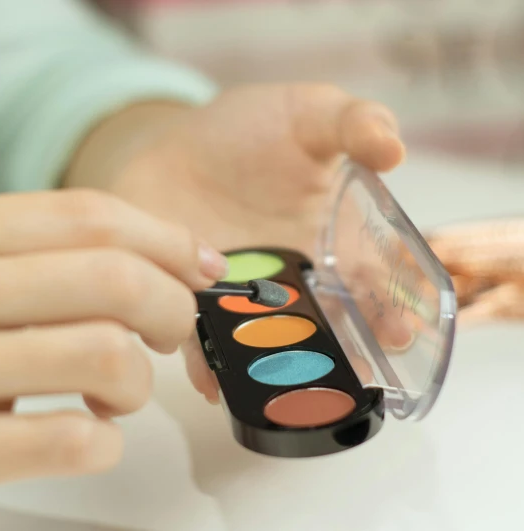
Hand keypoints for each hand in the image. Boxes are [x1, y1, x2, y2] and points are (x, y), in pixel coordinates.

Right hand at [0, 190, 225, 530]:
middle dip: (173, 305)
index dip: (165, 239)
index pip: (88, 214)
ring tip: (117, 391)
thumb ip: (9, 254)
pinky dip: (104, 440)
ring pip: (105, 353)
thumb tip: (126, 263)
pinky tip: (84, 435)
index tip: (196, 266)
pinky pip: (70, 438)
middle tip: (173, 331)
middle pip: (112, 275)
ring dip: (138, 378)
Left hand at [66, 83, 405, 402]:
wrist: (167, 143)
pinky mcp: (189, 298)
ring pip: (267, 341)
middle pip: (325, 326)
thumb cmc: (247, 131)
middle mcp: (291, 279)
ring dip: (279, 367)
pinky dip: (209, 361)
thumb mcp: (309, 113)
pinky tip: (213, 382)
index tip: (398, 330)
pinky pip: (200, 337)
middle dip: (341, 353)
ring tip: (284, 387)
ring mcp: (240, 295)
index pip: (370, 284)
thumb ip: (355, 123)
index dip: (388, 309)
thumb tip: (394, 151)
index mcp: (330, 242)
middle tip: (351, 372)